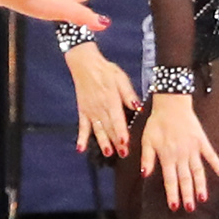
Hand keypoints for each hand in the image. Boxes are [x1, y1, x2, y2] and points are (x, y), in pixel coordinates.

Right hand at [63, 41, 135, 156]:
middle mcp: (100, 107)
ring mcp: (90, 110)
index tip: (125, 143)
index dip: (121, 131)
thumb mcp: (121, 78)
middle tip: (122, 154)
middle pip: (109, 127)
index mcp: (111, 99)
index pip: (117, 118)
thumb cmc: (106, 70)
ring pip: (97, 129)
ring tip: (107, 153)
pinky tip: (80, 148)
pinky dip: (81, 137)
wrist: (85, 64)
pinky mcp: (83, 111)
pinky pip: (82, 126)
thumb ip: (128, 93)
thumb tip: (137, 107)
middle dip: (116, 141)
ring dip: (102, 142)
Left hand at [142, 92, 218, 211]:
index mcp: (167, 156)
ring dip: (200, 185)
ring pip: (198, 171)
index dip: (172, 193)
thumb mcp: (146, 140)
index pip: (170, 179)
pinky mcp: (202, 141)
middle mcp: (181, 155)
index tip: (174, 206)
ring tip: (203, 199)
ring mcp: (193, 149)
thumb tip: (144, 175)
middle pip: (185, 178)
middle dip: (187, 194)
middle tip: (189, 208)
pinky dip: (217, 164)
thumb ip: (147, 158)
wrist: (171, 104)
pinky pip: (211, 155)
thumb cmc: (156, 123)